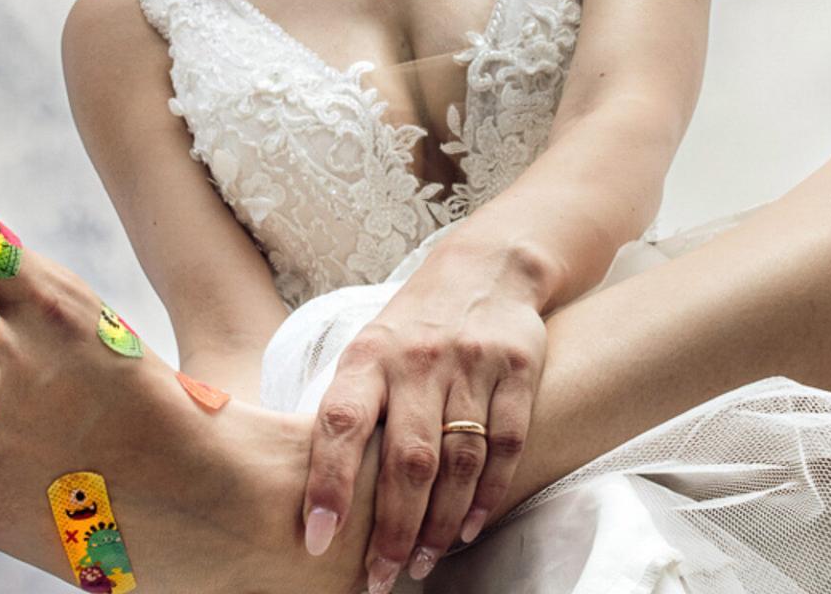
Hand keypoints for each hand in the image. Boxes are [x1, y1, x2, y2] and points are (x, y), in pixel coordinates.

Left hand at [300, 244, 549, 589]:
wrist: (487, 268)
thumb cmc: (413, 328)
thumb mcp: (368, 352)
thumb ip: (351, 410)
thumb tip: (312, 492)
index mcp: (369, 357)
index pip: (342, 423)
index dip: (328, 483)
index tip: (317, 538)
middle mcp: (418, 359)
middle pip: (408, 458)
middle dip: (392, 528)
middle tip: (380, 577)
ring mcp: (472, 363)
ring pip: (458, 460)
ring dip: (441, 523)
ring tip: (421, 561)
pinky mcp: (518, 369)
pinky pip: (504, 444)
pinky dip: (489, 494)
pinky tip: (471, 528)